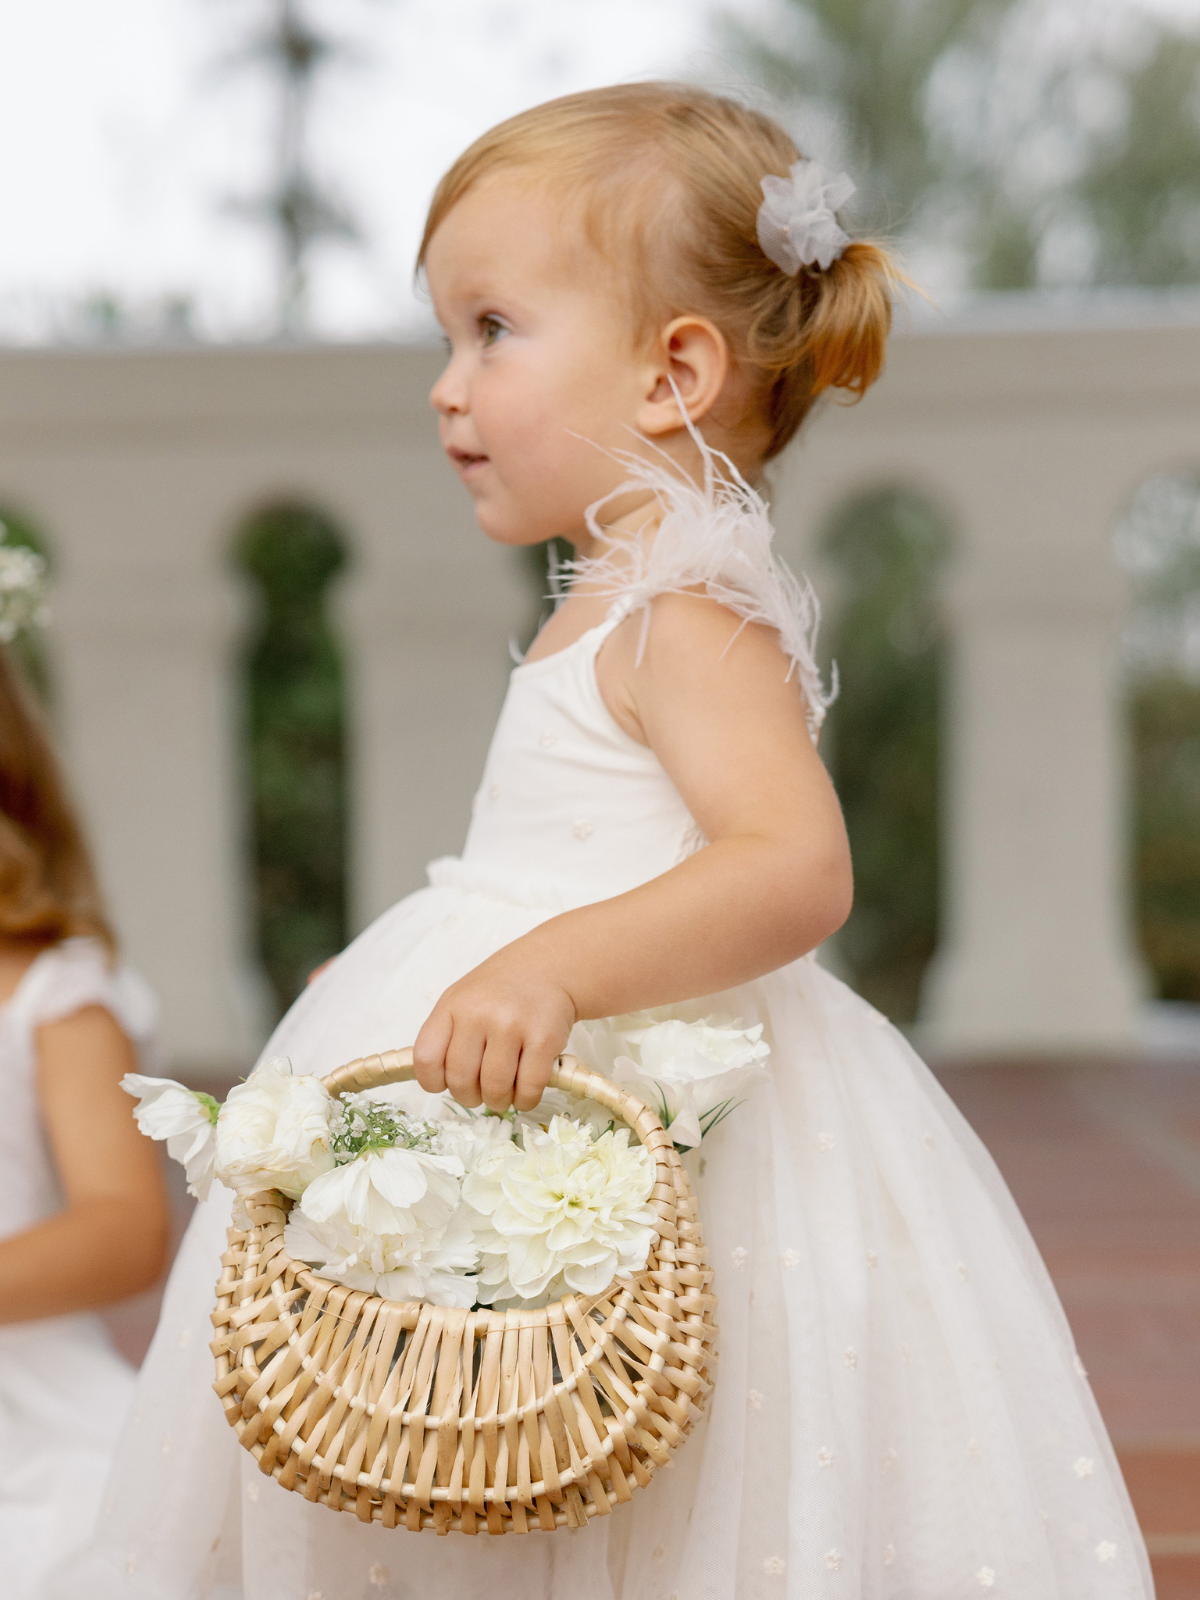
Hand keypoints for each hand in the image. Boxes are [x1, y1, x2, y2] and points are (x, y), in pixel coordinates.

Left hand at [413, 947, 575, 1112]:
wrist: (547, 967)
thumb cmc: (500, 991)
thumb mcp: (461, 1000)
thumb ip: (446, 1036)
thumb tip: (437, 1081)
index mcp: (452, 1006)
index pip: (426, 1060)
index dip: (434, 1082)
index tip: (446, 1083)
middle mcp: (479, 1014)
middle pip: (461, 1080)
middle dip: (470, 1097)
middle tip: (480, 1092)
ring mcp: (512, 1026)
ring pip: (495, 1089)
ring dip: (498, 1101)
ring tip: (504, 1092)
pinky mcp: (544, 1039)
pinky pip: (529, 1088)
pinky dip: (526, 1100)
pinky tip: (525, 1091)